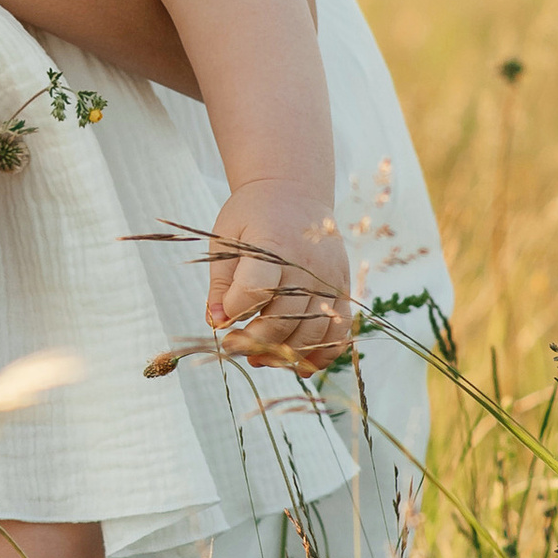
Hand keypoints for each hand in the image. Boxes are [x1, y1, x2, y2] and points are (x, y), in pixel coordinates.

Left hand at [201, 182, 351, 377]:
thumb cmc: (253, 215)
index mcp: (274, 245)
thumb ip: (221, 282)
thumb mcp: (227, 238)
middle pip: (285, 317)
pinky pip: (340, 330)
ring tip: (259, 359)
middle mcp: (307, 264)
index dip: (235, 312)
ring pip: (313, 331)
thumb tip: (216, 322)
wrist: (294, 190)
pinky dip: (323, 354)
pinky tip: (301, 367)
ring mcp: (329, 277)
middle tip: (234, 347)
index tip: (221, 322)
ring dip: (285, 354)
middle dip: (255, 341)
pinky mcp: (342, 287)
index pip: (255, 289)